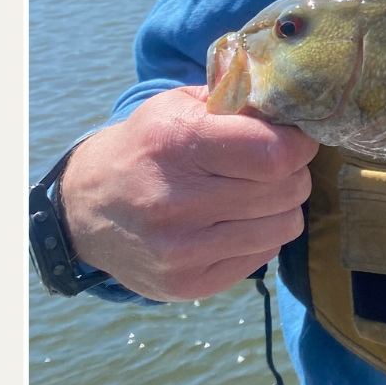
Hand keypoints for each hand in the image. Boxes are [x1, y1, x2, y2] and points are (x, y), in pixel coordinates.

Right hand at [60, 86, 317, 302]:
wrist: (86, 210)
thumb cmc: (147, 148)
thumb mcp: (178, 106)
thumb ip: (237, 100)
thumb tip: (295, 105)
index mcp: (176, 143)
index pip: (275, 153)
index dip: (298, 144)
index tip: (295, 139)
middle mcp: (175, 201)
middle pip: (286, 190)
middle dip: (293, 173)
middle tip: (275, 166)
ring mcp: (180, 250)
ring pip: (284, 226)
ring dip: (282, 207)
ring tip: (255, 194)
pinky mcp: (187, 284)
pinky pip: (264, 255)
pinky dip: (261, 236)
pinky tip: (234, 222)